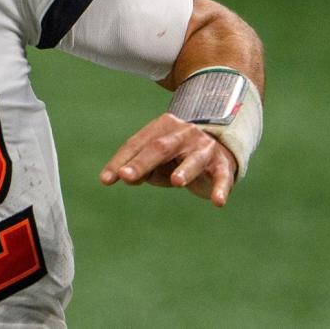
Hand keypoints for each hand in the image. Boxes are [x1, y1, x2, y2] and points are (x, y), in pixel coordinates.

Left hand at [100, 113, 237, 206]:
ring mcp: (204, 146)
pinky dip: (220, 188)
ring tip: (176, 182)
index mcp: (161, 127)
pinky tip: (218, 202)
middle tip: (126, 176)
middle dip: (142, 163)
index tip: (105, 180)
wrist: (218, 148)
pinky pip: (222, 176)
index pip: (137, 144)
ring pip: (193, 159)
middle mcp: (183, 133)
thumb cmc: (176, 158)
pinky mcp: (223, 163)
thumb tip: (128, 177)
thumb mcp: (156, 162)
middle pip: (160, 147)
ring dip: (185, 170)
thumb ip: (142, 169)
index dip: (121, 161)